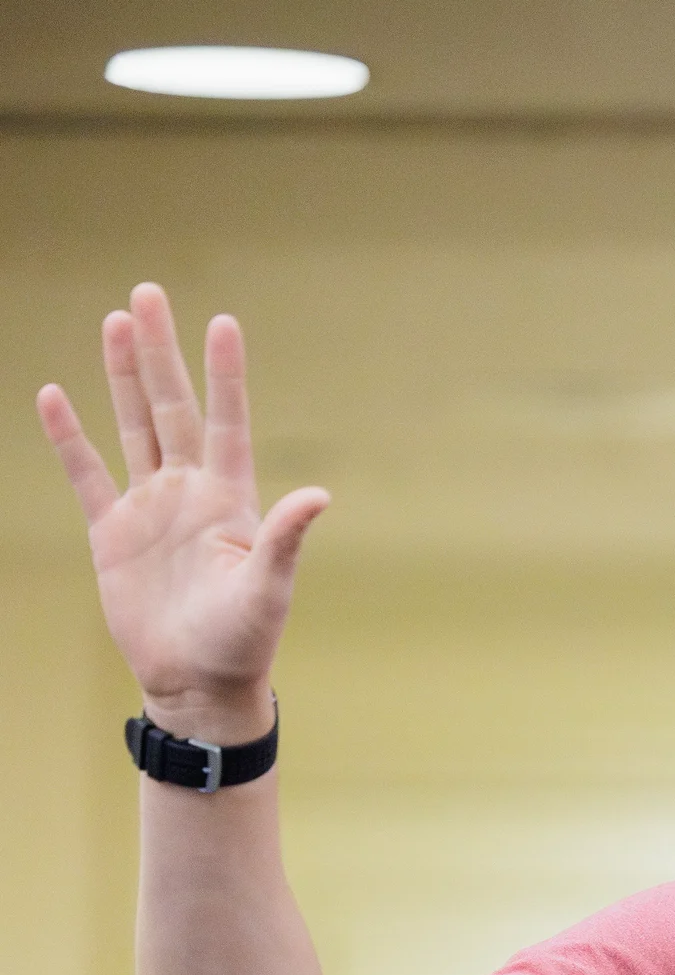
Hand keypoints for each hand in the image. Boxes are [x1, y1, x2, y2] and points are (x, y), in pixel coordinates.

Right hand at [35, 283, 325, 742]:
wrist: (197, 682)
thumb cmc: (244, 640)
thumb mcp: (268, 588)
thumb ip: (285, 538)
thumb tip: (319, 496)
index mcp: (232, 499)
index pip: (227, 421)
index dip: (224, 374)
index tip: (223, 321)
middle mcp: (190, 491)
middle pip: (172, 407)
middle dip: (162, 352)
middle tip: (148, 292)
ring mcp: (150, 508)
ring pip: (133, 426)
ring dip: (123, 376)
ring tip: (115, 322)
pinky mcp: (112, 533)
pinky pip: (87, 474)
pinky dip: (69, 438)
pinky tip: (55, 395)